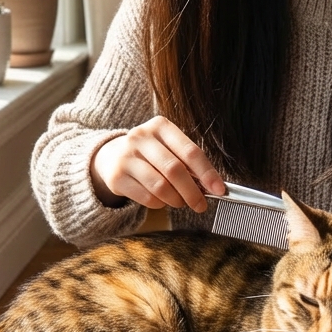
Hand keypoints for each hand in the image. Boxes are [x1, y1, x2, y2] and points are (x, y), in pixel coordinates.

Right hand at [90, 116, 224, 211]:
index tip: (219, 190)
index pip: (190, 151)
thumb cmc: (151, 154)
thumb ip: (188, 163)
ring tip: (180, 202)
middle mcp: (141, 137)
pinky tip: (161, 200)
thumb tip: (212, 187)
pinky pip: (147, 197)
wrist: (112, 156)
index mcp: (160, 126)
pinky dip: (159, 204)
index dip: (207, 173)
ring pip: (160, 186)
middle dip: (192, 192)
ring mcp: (126, 156)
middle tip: (201, 205)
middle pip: (174, 170)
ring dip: (176, 200)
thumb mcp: (168, 148)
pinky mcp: (117, 176)